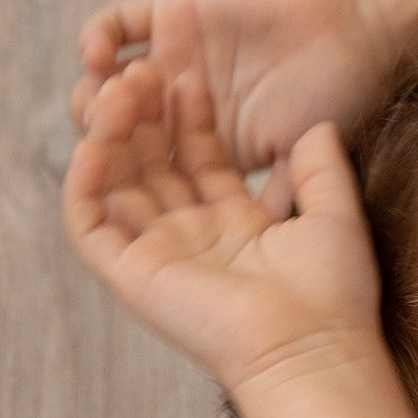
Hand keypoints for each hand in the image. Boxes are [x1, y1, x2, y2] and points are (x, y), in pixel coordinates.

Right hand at [63, 58, 384, 395]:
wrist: (312, 347)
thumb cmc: (333, 295)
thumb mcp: (334, 214)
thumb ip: (321, 168)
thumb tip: (320, 125)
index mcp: (237, 229)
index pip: (201, 161)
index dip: (190, 119)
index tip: (190, 76)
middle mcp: (193, 241)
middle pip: (155, 166)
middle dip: (146, 118)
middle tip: (143, 70)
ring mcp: (157, 258)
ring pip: (116, 185)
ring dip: (110, 136)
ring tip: (116, 89)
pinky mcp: (129, 276)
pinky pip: (90, 225)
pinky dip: (84, 183)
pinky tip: (94, 142)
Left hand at [72, 0, 398, 197]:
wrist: (361, 15)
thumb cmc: (343, 89)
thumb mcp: (305, 156)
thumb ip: (274, 197)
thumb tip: (240, 252)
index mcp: (213, 144)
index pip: (152, 176)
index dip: (129, 187)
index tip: (119, 196)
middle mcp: (186, 103)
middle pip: (118, 135)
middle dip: (106, 144)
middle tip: (104, 145)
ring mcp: (175, 57)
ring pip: (105, 85)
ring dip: (94, 98)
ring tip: (107, 101)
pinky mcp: (171, 13)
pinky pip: (112, 25)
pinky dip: (95, 40)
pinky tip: (100, 57)